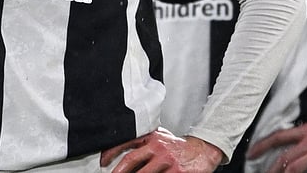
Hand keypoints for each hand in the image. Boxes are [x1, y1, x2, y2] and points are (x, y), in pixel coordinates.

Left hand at [99, 128, 223, 172]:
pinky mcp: (178, 172)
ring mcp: (168, 160)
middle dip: (118, 172)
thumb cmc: (177, 146)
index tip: (102, 162)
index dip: (112, 152)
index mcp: (152, 137)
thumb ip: (142, 143)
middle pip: (131, 160)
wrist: (204, 150)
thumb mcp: (160, 138)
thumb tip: (118, 154)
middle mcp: (159, 147)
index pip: (127, 143)